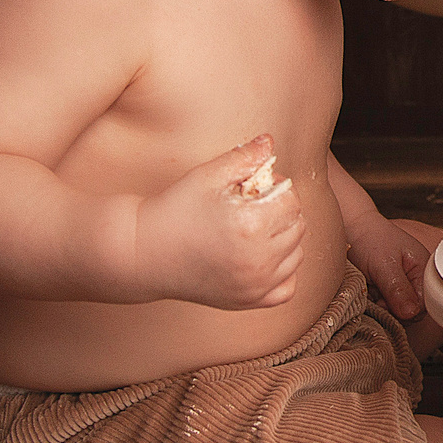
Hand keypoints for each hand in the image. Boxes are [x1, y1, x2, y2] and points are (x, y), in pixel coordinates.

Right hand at [138, 134, 304, 311]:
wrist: (143, 253)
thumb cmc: (173, 211)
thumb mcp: (206, 176)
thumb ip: (244, 157)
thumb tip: (269, 141)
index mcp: (251, 226)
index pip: (291, 200)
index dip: (276, 187)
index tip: (254, 187)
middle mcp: (257, 260)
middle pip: (298, 227)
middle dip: (281, 211)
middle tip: (252, 206)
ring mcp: (254, 285)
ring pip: (296, 255)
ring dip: (283, 239)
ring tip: (252, 230)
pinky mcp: (248, 301)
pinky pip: (287, 287)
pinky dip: (281, 271)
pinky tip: (259, 256)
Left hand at [351, 216, 442, 324]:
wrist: (349, 229)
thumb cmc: (368, 239)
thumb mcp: (384, 264)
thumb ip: (398, 289)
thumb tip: (411, 313)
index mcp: (424, 271)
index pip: (424, 306)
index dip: (406, 310)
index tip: (386, 303)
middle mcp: (416, 281)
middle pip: (412, 312)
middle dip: (392, 309)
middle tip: (376, 294)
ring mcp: (402, 288)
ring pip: (397, 313)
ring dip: (381, 306)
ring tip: (371, 288)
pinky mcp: (388, 293)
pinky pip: (386, 309)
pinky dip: (375, 304)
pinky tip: (369, 291)